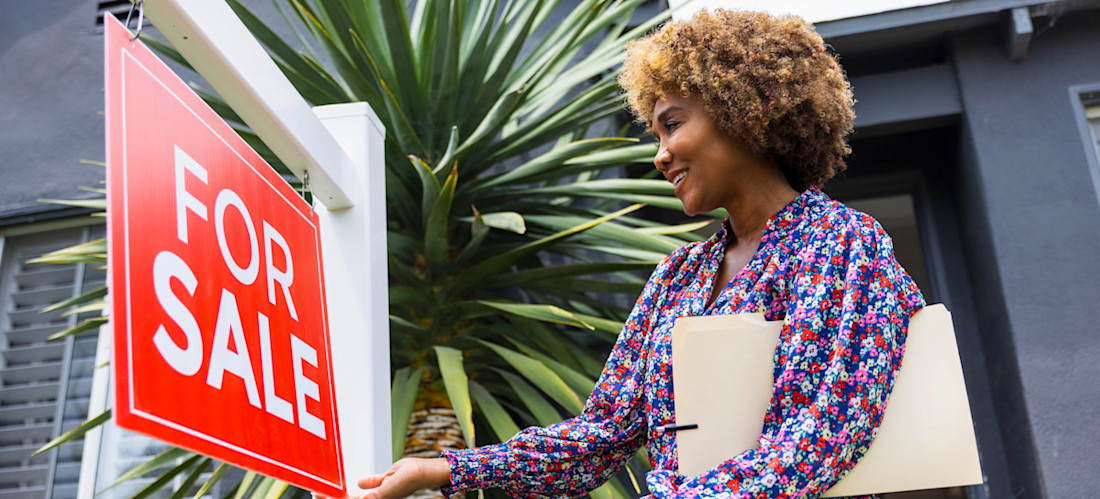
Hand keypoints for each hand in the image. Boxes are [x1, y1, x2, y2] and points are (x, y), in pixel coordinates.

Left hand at [314, 457, 450, 498]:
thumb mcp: (391, 487)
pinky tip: (354, 482)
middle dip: (334, 495)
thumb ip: (376, 493)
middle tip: (317, 491)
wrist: (424, 470)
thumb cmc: (411, 479)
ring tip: (330, 487)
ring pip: (357, 493)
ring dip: (344, 491)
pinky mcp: (384, 483)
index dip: (334, 498)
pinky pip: (369, 484)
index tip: (319, 494)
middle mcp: (376, 498)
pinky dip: (361, 484)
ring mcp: (379, 492)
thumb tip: (363, 498)